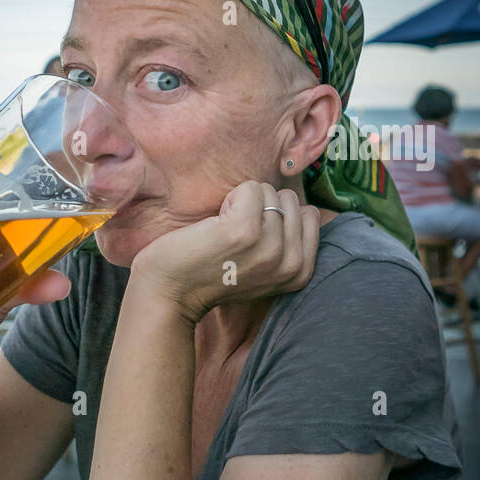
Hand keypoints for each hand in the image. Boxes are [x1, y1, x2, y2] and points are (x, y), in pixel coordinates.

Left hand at [130, 181, 319, 325]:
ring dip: (243, 203)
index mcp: (301, 272)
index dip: (278, 216)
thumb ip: (288, 244)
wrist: (170, 292)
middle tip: (235, 236)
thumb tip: (304, 208)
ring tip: (223, 232)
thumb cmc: (212, 273)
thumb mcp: (265, 269)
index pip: (309, 214)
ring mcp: (270, 247)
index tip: (254, 239)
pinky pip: (250, 188)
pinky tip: (215, 223)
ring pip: (269, 191)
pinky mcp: (244, 231)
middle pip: (291, 200)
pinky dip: (230, 197)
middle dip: (262, 207)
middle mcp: (292, 263)